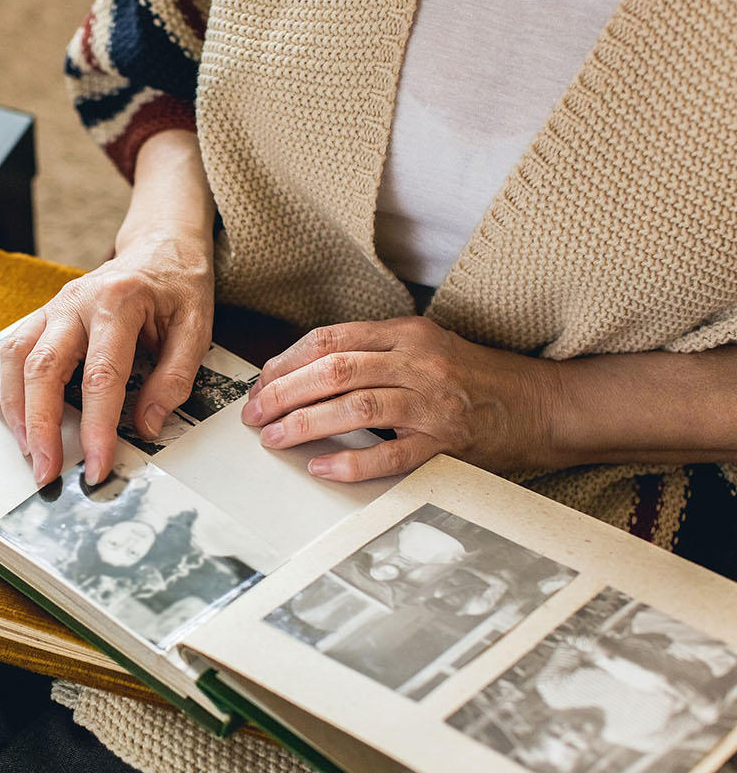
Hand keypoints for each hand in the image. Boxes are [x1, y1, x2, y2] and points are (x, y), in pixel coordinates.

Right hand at [0, 229, 213, 485]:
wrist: (159, 245)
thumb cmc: (178, 287)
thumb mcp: (196, 328)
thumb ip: (174, 378)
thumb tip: (147, 426)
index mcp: (117, 302)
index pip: (100, 376)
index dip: (97, 427)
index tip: (98, 466)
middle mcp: (74, 302)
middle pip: (43, 368)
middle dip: (40, 427)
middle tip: (46, 471)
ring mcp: (51, 307)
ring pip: (15, 359)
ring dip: (15, 410)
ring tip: (28, 451)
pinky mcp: (41, 316)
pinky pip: (9, 349)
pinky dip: (4, 384)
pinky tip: (11, 413)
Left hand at [243, 316, 563, 480]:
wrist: (544, 405)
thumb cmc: (478, 378)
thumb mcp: (427, 348)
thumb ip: (375, 353)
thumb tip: (307, 372)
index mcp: (407, 334)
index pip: (331, 340)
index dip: (286, 362)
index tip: (260, 382)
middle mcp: (419, 362)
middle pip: (334, 370)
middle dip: (283, 392)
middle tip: (254, 413)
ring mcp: (434, 403)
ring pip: (355, 407)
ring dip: (305, 423)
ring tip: (274, 438)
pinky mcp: (447, 443)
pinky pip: (390, 453)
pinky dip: (350, 461)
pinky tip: (321, 466)